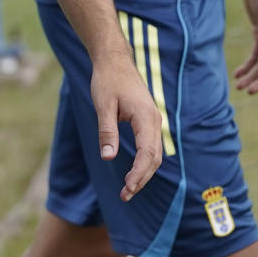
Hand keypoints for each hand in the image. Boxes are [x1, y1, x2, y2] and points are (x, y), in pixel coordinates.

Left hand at [89, 53, 162, 200]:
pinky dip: (144, 162)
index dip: (139, 173)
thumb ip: (107, 131)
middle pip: (154, 157)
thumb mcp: (103, 105)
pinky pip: (150, 147)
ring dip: (143, 173)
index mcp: (145, 117)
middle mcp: (154, 120)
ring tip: (127, 190)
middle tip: (125, 196)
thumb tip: (108, 157)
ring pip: (154, 154)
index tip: (128, 188)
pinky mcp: (147, 121)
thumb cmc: (108, 80)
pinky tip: (133, 173)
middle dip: (141, 179)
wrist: (115, 60)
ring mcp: (152, 121)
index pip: (146, 153)